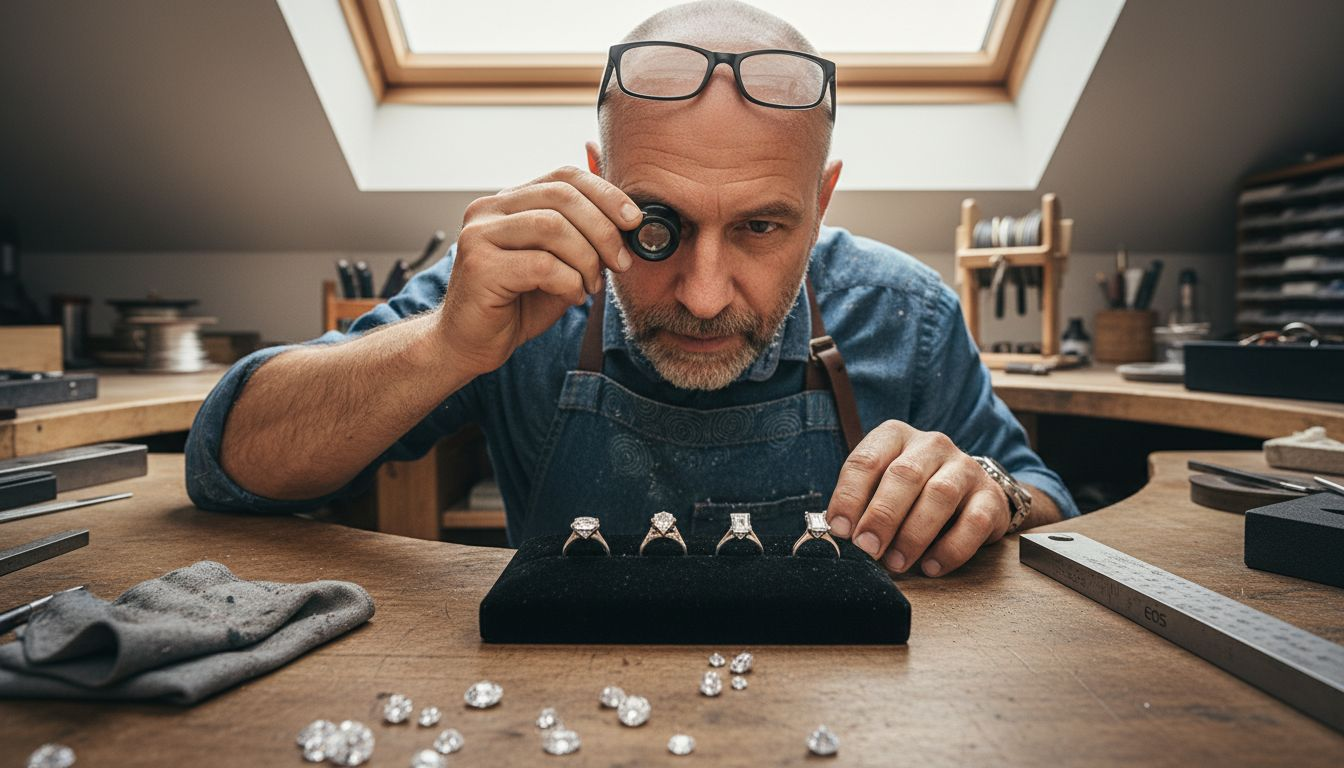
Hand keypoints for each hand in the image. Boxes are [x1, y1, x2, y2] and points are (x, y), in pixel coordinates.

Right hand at [436, 166, 641, 375]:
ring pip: (553, 227)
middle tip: (620, 262)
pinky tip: (572, 297)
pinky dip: (570, 282)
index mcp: (508, 202)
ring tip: (591, 286)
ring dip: (587, 259)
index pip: (564, 177)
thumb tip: (627, 215)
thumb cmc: (517, 305)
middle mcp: (488, 210)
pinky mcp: (479, 267)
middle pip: (562, 197)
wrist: (469, 344)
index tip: (634, 221)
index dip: (605, 193)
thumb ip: (583, 237)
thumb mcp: (560, 264)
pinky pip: (543, 264)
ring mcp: (479, 235)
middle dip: (603, 229)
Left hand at [826, 420, 1009, 576]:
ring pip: (939, 495)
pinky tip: (930, 566)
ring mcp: (965, 468)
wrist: (968, 493)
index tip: (839, 529)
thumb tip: (838, 535)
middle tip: (867, 548)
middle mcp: (932, 445)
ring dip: (913, 534)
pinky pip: (973, 523)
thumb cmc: (910, 493)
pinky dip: (950, 549)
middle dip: (882, 515)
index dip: (849, 496)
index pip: (867, 460)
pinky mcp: (990, 497)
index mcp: (895, 436)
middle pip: (904, 475)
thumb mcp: (880, 487)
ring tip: (896, 563)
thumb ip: (860, 505)